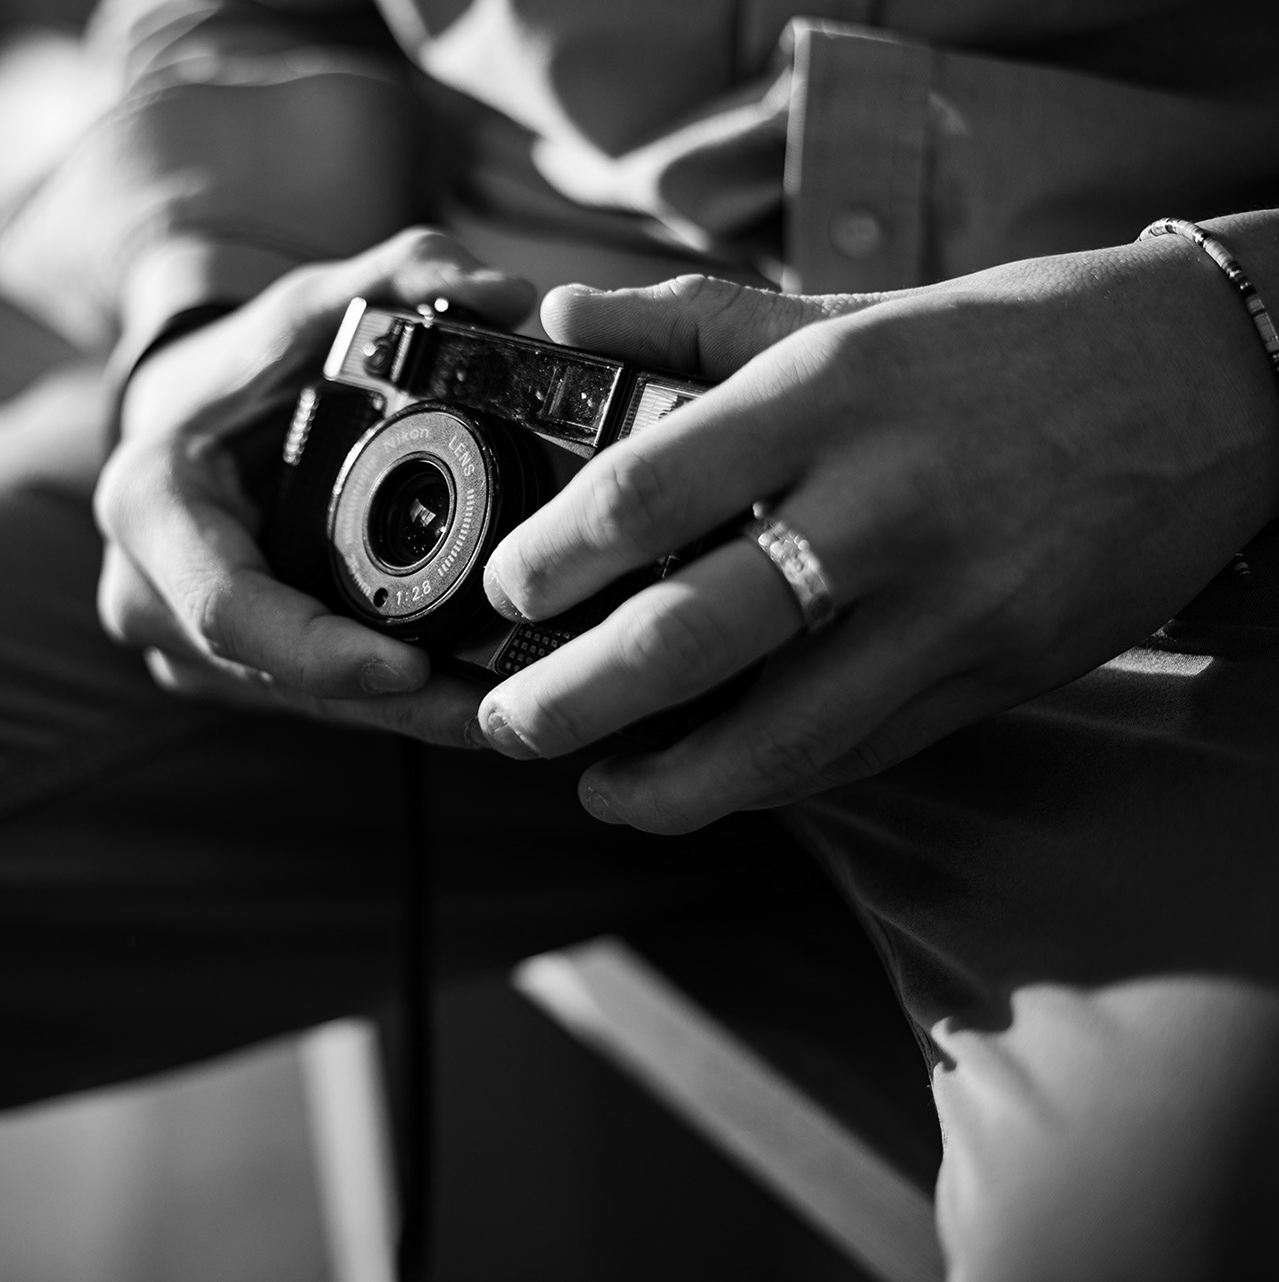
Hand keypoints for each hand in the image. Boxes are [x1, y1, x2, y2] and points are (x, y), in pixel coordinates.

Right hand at [95, 228, 535, 745]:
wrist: (181, 414)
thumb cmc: (243, 364)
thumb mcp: (305, 306)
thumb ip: (395, 279)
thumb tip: (506, 294)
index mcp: (149, 505)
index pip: (231, 608)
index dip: (322, 651)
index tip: (415, 668)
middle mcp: (145, 592)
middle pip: (281, 676)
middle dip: (394, 702)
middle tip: (505, 707)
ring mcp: (178, 644)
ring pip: (301, 702)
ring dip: (401, 716)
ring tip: (511, 710)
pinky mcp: (219, 671)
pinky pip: (307, 699)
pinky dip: (384, 702)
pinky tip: (468, 702)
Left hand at [475, 232, 1278, 829]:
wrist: (1211, 384)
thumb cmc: (1003, 342)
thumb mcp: (845, 311)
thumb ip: (687, 320)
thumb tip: (551, 315)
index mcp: (825, 394)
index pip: (642, 494)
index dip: (550, 560)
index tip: (504, 588)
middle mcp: (879, 503)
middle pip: (684, 635)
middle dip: (567, 701)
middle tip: (505, 722)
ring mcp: (946, 604)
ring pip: (774, 737)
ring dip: (662, 785)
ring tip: (595, 788)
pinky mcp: (996, 672)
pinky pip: (858, 752)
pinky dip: (769, 780)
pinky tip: (708, 781)